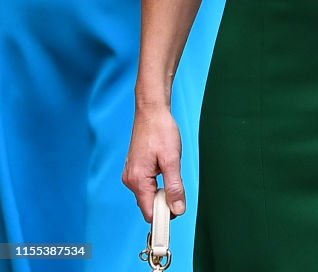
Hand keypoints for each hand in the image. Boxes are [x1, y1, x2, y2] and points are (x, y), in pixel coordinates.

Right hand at [122, 104, 184, 221]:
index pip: (149, 212)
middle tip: (176, 181)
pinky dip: (157, 182)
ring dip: (162, 189)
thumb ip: (174, 187)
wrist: (151, 111)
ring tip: (169, 168)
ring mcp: (131, 174)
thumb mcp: (172, 159)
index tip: (177, 207)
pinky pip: (147, 185)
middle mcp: (130, 180)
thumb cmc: (161, 130)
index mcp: (137, 180)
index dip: (164, 214)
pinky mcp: (135, 169)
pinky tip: (164, 166)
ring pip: (149, 194)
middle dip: (164, 200)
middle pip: (149, 205)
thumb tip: (177, 210)